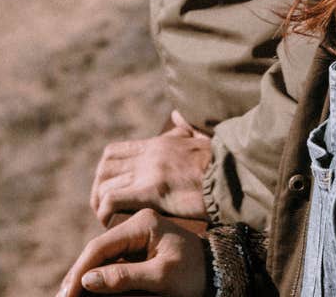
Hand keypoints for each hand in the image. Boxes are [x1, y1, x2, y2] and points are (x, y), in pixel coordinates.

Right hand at [55, 208, 207, 296]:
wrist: (221, 272)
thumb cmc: (195, 274)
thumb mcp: (162, 277)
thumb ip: (125, 277)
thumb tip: (88, 281)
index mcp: (142, 224)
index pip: (100, 247)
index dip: (80, 272)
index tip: (67, 294)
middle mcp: (136, 225)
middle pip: (97, 251)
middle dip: (78, 275)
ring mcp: (136, 237)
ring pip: (101, 258)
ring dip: (85, 278)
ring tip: (68, 295)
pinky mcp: (138, 250)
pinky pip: (112, 263)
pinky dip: (98, 277)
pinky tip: (86, 291)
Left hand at [91, 110, 211, 222]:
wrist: (237, 176)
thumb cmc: (222, 165)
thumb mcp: (200, 137)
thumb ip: (185, 127)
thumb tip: (178, 114)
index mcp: (157, 144)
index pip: (114, 152)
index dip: (104, 172)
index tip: (108, 190)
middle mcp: (149, 154)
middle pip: (104, 168)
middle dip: (98, 188)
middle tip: (103, 208)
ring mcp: (150, 171)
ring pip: (106, 184)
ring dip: (99, 203)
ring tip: (106, 220)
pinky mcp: (154, 190)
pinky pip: (114, 199)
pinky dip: (106, 211)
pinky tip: (110, 222)